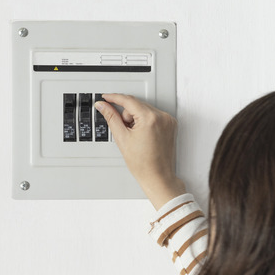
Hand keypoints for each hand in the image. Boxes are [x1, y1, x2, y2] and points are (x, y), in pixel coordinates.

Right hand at [95, 94, 185, 208]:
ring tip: (137, 137)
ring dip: (136, 119)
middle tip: (126, 132)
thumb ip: (111, 117)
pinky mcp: (171, 125)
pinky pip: (153, 115)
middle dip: (127, 116)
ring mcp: (168, 120)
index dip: (114, 98)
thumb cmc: (143, 164)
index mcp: (150, 118)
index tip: (106, 97)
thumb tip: (103, 105)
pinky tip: (144, 136)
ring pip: (145, 109)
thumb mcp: (122, 138)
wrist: (157, 176)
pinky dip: (146, 121)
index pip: (128, 100)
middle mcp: (162, 117)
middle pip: (137, 105)